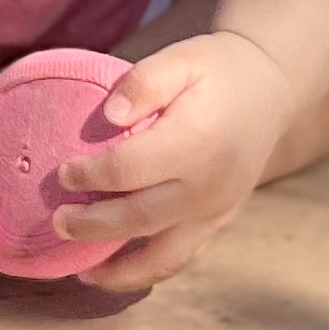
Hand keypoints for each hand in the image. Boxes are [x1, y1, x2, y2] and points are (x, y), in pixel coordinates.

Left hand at [50, 28, 295, 287]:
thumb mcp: (183, 57)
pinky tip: (118, 271)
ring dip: (119, 271)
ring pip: (163, 257)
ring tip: (83, 272)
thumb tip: (109, 117)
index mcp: (195, 141)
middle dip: (91, 226)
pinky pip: (181, 258)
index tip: (62, 173)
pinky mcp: (221, 223)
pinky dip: (147, 272)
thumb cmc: (218, 69)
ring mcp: (217, 211)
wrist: (271, 89)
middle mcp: (208, 185)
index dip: (89, 175)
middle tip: (57, 222)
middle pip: (139, 218)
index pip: (129, 169)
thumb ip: (145, 80)